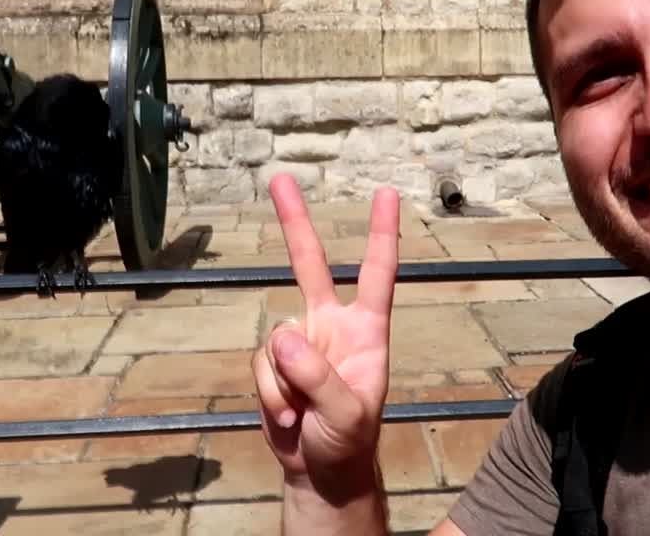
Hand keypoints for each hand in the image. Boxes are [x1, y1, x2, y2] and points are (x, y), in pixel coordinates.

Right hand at [252, 173, 399, 501]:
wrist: (320, 471)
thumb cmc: (349, 440)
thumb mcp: (347, 413)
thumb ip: (318, 376)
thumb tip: (284, 338)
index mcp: (366, 330)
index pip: (377, 274)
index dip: (382, 233)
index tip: (387, 193)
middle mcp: (332, 325)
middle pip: (309, 265)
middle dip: (295, 222)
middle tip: (281, 179)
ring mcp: (301, 343)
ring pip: (277, 337)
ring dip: (283, 380)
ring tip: (302, 412)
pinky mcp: (274, 364)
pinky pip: (261, 365)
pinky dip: (269, 392)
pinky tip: (286, 415)